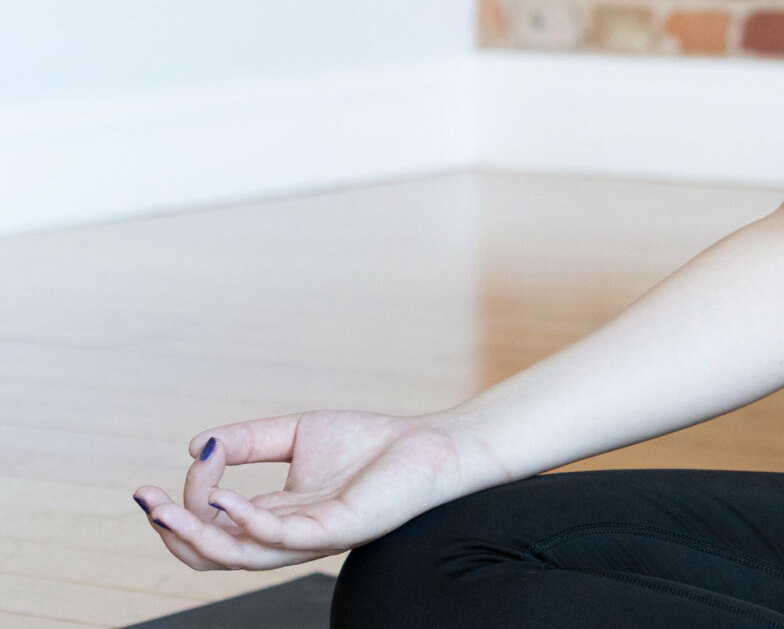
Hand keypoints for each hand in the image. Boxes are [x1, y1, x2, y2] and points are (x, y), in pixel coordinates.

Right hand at [131, 410, 504, 570]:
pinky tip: (224, 500)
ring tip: (163, 507)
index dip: (192, 493)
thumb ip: (247, 441)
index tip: (198, 451)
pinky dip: (246, 522)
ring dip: (194, 535)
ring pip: (237, 557)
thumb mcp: (296, 434)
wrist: (431, 445)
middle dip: (172, 530)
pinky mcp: (336, 532)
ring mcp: (309, 539)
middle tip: (144, 498)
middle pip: (213, 553)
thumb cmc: (370, 443)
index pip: (213, 523)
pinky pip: (279, 538)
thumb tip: (193, 448)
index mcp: (274, 517)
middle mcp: (286, 536)